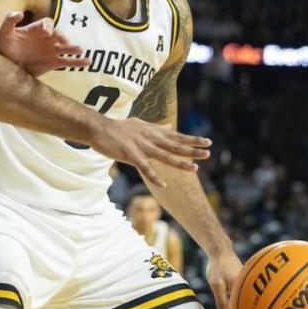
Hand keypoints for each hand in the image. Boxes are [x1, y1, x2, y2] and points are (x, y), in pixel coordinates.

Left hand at [0, 11, 90, 75]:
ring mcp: (51, 51)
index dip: (48, 26)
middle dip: (62, 37)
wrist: (6, 65)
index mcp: (36, 29)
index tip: (47, 32)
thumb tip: (19, 13)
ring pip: (66, 48)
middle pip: (59, 35)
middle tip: (64, 43)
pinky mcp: (53, 63)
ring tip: (80, 50)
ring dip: (73, 48)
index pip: (47, 24)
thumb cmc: (4, 46)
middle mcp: (46, 39)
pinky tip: (88, 62)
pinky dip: (78, 62)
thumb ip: (9, 21)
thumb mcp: (4, 32)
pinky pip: (68, 62)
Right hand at [91, 118, 210, 186]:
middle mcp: (151, 139)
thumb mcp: (140, 124)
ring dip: (180, 163)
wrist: (98, 128)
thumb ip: (156, 127)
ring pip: (165, 156)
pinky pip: (145, 168)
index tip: (207, 142)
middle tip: (208, 152)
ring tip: (195, 168)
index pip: (176, 136)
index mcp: (153, 132)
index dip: (192, 139)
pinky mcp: (131, 155)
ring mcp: (142, 147)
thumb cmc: (118, 128)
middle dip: (192, 150)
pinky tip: (164, 184)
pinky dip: (155, 176)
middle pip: (175, 146)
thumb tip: (170, 126)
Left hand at [205, 249, 243, 308]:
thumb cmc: (218, 265)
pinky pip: (240, 298)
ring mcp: (245, 287)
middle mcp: (247, 289)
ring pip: (241, 304)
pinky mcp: (243, 284)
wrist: (220, 250)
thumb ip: (221, 301)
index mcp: (242, 290)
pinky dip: (235, 305)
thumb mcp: (216, 284)